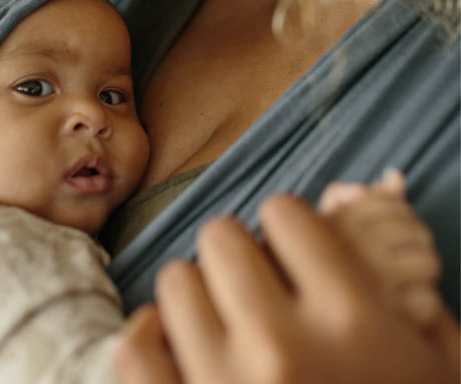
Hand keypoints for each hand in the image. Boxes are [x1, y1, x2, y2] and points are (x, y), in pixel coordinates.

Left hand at [115, 194, 459, 383]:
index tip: (292, 247)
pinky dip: (149, 335)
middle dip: (240, 251)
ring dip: (199, 291)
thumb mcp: (434, 361)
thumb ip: (408, 287)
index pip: (285, 212)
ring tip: (224, 321)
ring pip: (175, 279)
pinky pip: (134, 349)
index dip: (289, 224)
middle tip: (256, 283)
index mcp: (351, 322)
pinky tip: (177, 343)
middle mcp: (280, 349)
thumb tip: (353, 203)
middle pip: (221, 236)